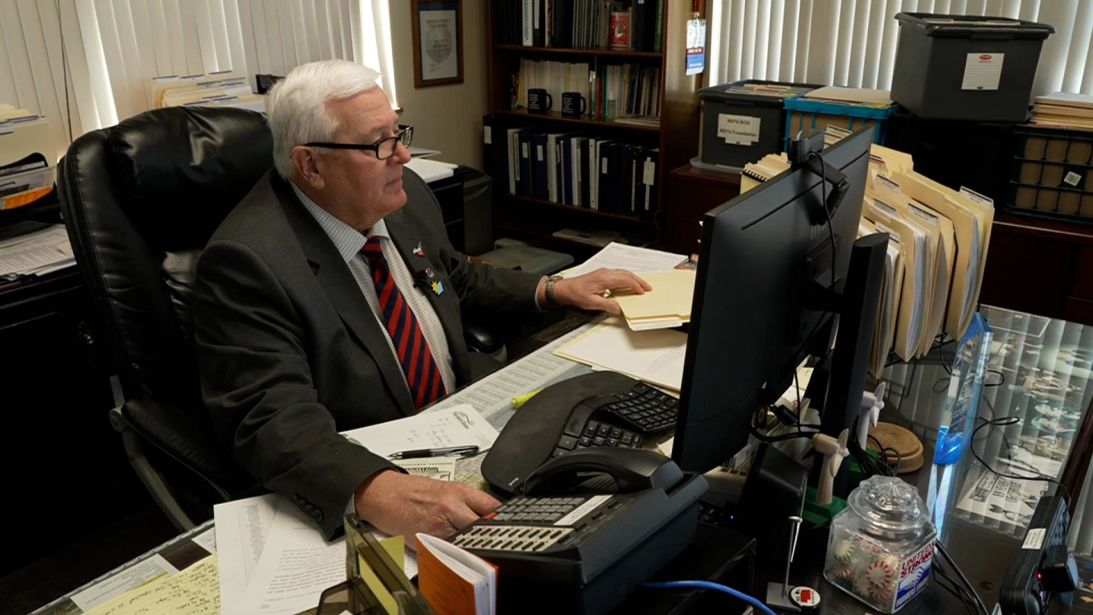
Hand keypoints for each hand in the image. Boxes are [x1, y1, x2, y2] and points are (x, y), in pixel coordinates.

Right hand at [354, 470, 500, 546]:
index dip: (503, 519)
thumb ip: (467, 502)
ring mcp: (439, 525)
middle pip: (483, 527)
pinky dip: (454, 553)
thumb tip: (490, 516)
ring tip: (476, 549)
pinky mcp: (426, 541)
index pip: (492, 506)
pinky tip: (455, 552)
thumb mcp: (445, 488)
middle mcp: (451, 507)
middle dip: (490, 536)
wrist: (384, 493)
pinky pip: (448, 551)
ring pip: (468, 542)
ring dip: (473, 546)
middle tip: (495, 542)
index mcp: (458, 491)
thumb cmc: (412, 491)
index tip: (509, 527)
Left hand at [552, 268, 651, 313]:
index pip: (625, 280)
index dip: (636, 286)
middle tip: (648, 288)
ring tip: (641, 286)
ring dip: (633, 279)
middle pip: (627, 274)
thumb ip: (607, 305)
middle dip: (639, 281)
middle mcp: (605, 273)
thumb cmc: (576, 294)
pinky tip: (628, 283)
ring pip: (623, 272)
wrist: (565, 289)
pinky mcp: (602, 274)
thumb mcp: (592, 303)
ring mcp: (604, 272)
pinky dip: (627, 278)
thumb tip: (619, 308)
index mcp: (604, 279)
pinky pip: (618, 274)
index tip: (642, 292)